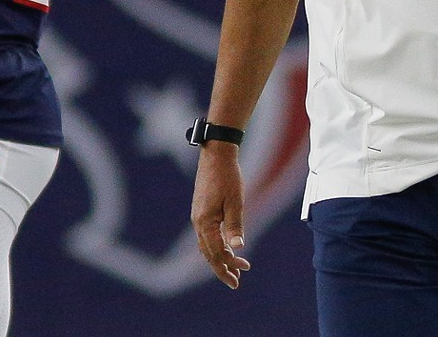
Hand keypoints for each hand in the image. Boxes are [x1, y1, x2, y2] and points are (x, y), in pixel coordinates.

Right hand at [191, 144, 251, 288]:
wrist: (216, 155)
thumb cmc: (228, 177)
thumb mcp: (236, 201)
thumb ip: (235, 225)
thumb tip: (238, 247)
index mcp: (205, 223)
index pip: (216, 253)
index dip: (227, 267)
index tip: (239, 278)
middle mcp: (198, 223)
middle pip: (209, 254)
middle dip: (223, 268)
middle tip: (237, 281)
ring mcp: (198, 217)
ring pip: (207, 246)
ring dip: (221, 257)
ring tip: (237, 266)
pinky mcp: (201, 212)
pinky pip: (207, 236)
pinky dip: (217, 245)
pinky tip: (228, 247)